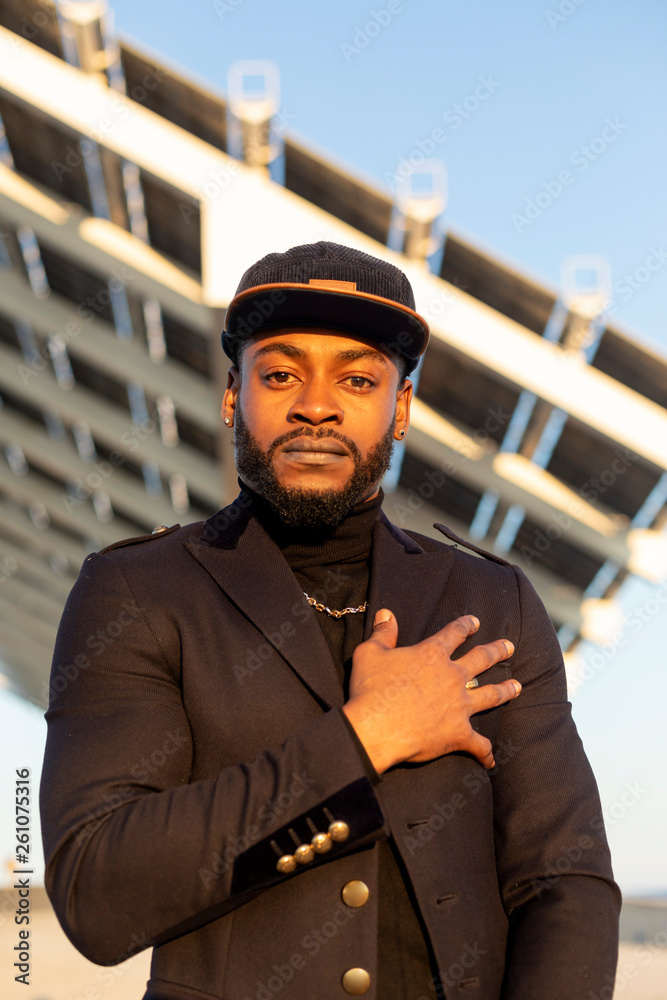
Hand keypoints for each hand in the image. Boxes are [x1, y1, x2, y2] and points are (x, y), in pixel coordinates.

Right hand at [342, 610, 520, 773]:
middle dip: (497, 651)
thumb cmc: (370, 689)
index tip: (474, 622)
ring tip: (518, 686)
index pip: (454, 633)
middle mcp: (452, 676)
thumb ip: (382, 633)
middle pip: (482, 659)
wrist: (375, 729)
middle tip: (510, 646)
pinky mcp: (459, 734)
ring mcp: (460, 706)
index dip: (465, 625)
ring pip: (491, 695)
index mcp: (432, 654)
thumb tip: (385, 612)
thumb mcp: (369, 654)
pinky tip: (491, 761)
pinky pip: (479, 745)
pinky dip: (486, 753)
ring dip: (506, 690)